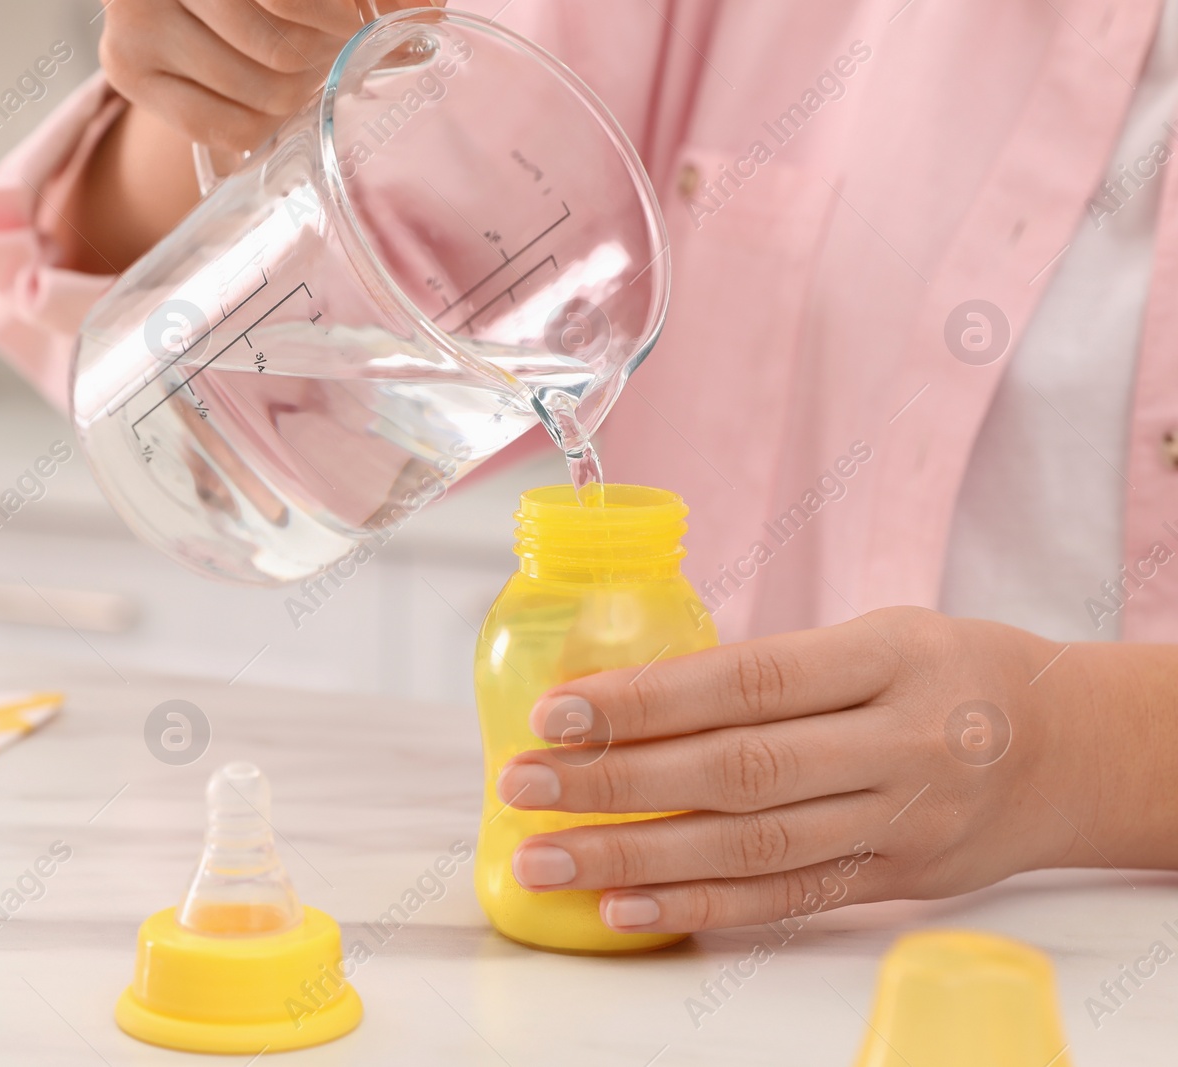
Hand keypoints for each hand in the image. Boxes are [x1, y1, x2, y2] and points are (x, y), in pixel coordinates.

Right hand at [96, 0, 427, 152]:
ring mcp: (135, 16)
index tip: (356, 27)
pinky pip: (218, 124)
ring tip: (303, 78)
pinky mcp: (125, 66)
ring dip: (298, 95)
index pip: (290, 2)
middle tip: (332, 57)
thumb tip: (428, 16)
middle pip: (280, 47)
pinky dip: (260, 128)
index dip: (336, 20)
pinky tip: (270, 108)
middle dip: (322, 61)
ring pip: (257, 89)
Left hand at [495, 607, 1161, 933]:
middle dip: (615, 783)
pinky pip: (785, 901)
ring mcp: (900, 823)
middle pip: (737, 771)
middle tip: (522, 787)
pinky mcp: (894, 882)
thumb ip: (773, 668)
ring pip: (749, 847)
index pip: (747, 680)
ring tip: (546, 859)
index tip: (557, 713)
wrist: (1068, 750)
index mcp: (889, 657)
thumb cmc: (948, 672)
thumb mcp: (880, 634)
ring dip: (633, 857)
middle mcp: (899, 744)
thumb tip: (629, 694)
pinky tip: (623, 907)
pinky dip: (698, 907)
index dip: (645, 701)